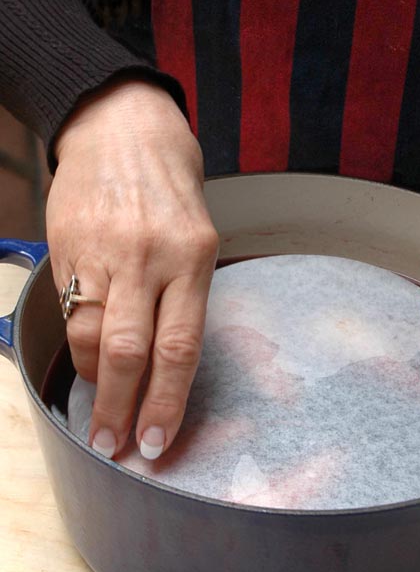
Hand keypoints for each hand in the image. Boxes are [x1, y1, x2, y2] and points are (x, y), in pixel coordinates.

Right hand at [47, 79, 218, 459]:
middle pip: (131, 351)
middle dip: (121, 407)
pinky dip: (80, 345)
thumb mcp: (198, 235)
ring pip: (92, 337)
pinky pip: (71, 310)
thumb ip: (182, 293)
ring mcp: (106, 251)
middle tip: (115, 443)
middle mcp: (151, 257)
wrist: (122, 127)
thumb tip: (164, 358)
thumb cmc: (169, 185)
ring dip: (96, 381)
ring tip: (102, 402)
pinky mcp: (69, 246)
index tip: (155, 439)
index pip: (182, 346)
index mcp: (196, 257)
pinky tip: (88, 359)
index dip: (167, 400)